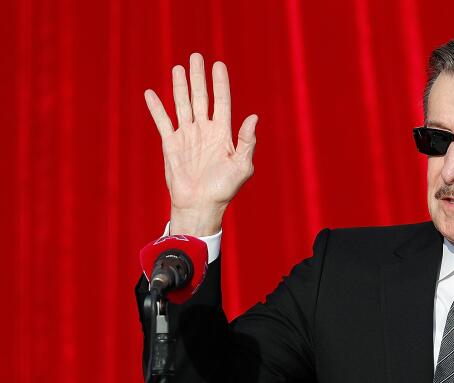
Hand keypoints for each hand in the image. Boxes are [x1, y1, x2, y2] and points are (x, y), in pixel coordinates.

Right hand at [144, 53, 257, 235]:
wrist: (201, 205)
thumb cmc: (224, 189)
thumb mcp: (242, 166)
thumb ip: (247, 141)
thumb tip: (254, 117)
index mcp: (223, 134)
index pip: (222, 102)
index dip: (220, 84)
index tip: (219, 65)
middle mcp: (204, 131)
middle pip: (200, 98)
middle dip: (199, 78)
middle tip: (196, 57)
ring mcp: (187, 136)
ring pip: (182, 105)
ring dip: (179, 86)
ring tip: (178, 68)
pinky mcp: (171, 145)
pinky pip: (163, 122)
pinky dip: (156, 108)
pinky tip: (151, 93)